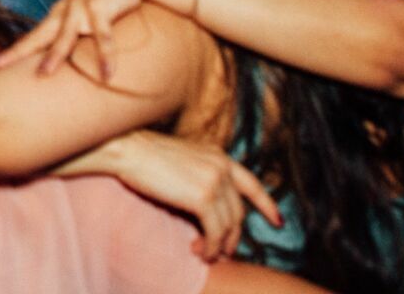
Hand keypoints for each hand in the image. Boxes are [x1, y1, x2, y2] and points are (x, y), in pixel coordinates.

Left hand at [0, 0, 181, 79]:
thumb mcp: (88, 16)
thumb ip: (80, 35)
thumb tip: (72, 63)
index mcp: (59, 15)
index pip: (32, 37)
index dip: (13, 52)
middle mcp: (64, 12)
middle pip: (37, 36)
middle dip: (16, 52)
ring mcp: (80, 8)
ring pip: (64, 36)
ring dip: (53, 55)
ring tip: (43, 74)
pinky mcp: (100, 7)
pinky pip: (103, 36)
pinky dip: (105, 55)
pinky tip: (107, 74)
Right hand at [59, 130, 282, 259]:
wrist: (126, 149)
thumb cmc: (143, 156)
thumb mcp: (181, 162)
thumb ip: (200, 178)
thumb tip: (207, 210)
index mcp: (218, 155)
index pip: (252, 183)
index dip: (267, 204)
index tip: (277, 221)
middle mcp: (222, 166)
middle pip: (239, 211)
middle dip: (233, 236)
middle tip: (220, 251)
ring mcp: (214, 181)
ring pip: (229, 225)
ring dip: (218, 245)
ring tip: (202, 253)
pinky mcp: (203, 197)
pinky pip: (215, 232)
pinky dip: (209, 246)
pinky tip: (197, 251)